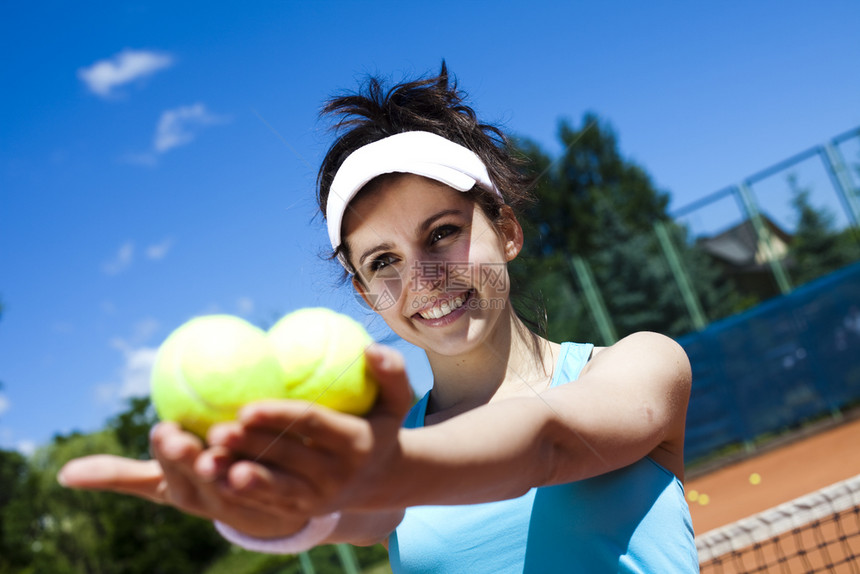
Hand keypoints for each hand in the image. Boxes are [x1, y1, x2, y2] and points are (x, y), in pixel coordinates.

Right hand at [58, 422, 310, 537]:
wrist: (268, 514)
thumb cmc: (206, 488)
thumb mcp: (164, 484)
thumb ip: (120, 476)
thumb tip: (63, 475)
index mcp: (183, 491)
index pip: (170, 470)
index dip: (168, 453)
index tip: (166, 433)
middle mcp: (215, 498)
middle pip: (202, 475)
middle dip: (192, 459)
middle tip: (187, 436)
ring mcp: (252, 497)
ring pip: (242, 474)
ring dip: (233, 456)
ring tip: (227, 433)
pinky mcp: (286, 493)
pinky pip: (281, 470)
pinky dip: (276, 454)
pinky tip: (277, 427)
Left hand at [204, 343, 412, 514]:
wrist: (385, 480)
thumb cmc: (381, 426)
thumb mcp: (397, 401)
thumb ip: (392, 372)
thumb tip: (370, 347)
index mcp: (355, 442)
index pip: (312, 425)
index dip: (279, 417)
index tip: (246, 408)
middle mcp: (337, 474)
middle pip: (286, 457)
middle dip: (250, 446)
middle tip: (216, 431)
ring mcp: (319, 498)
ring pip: (272, 487)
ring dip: (236, 475)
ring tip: (205, 463)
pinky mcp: (302, 511)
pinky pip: (267, 503)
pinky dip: (239, 493)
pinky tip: (212, 479)